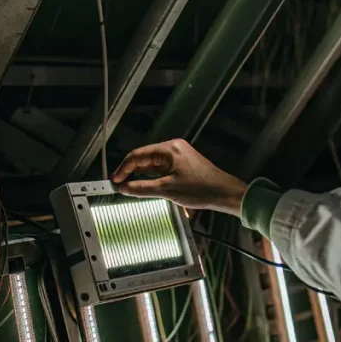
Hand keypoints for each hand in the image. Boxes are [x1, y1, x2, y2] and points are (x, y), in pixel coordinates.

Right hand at [111, 139, 247, 216]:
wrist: (225, 193)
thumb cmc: (201, 189)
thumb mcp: (167, 190)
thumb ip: (142, 188)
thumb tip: (124, 188)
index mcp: (169, 149)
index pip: (138, 155)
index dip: (123, 168)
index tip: (115, 180)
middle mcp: (173, 148)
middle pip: (144, 158)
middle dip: (131, 172)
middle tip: (120, 185)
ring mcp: (178, 156)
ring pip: (152, 165)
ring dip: (141, 176)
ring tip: (130, 188)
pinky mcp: (182, 164)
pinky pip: (161, 169)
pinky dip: (152, 177)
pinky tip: (146, 187)